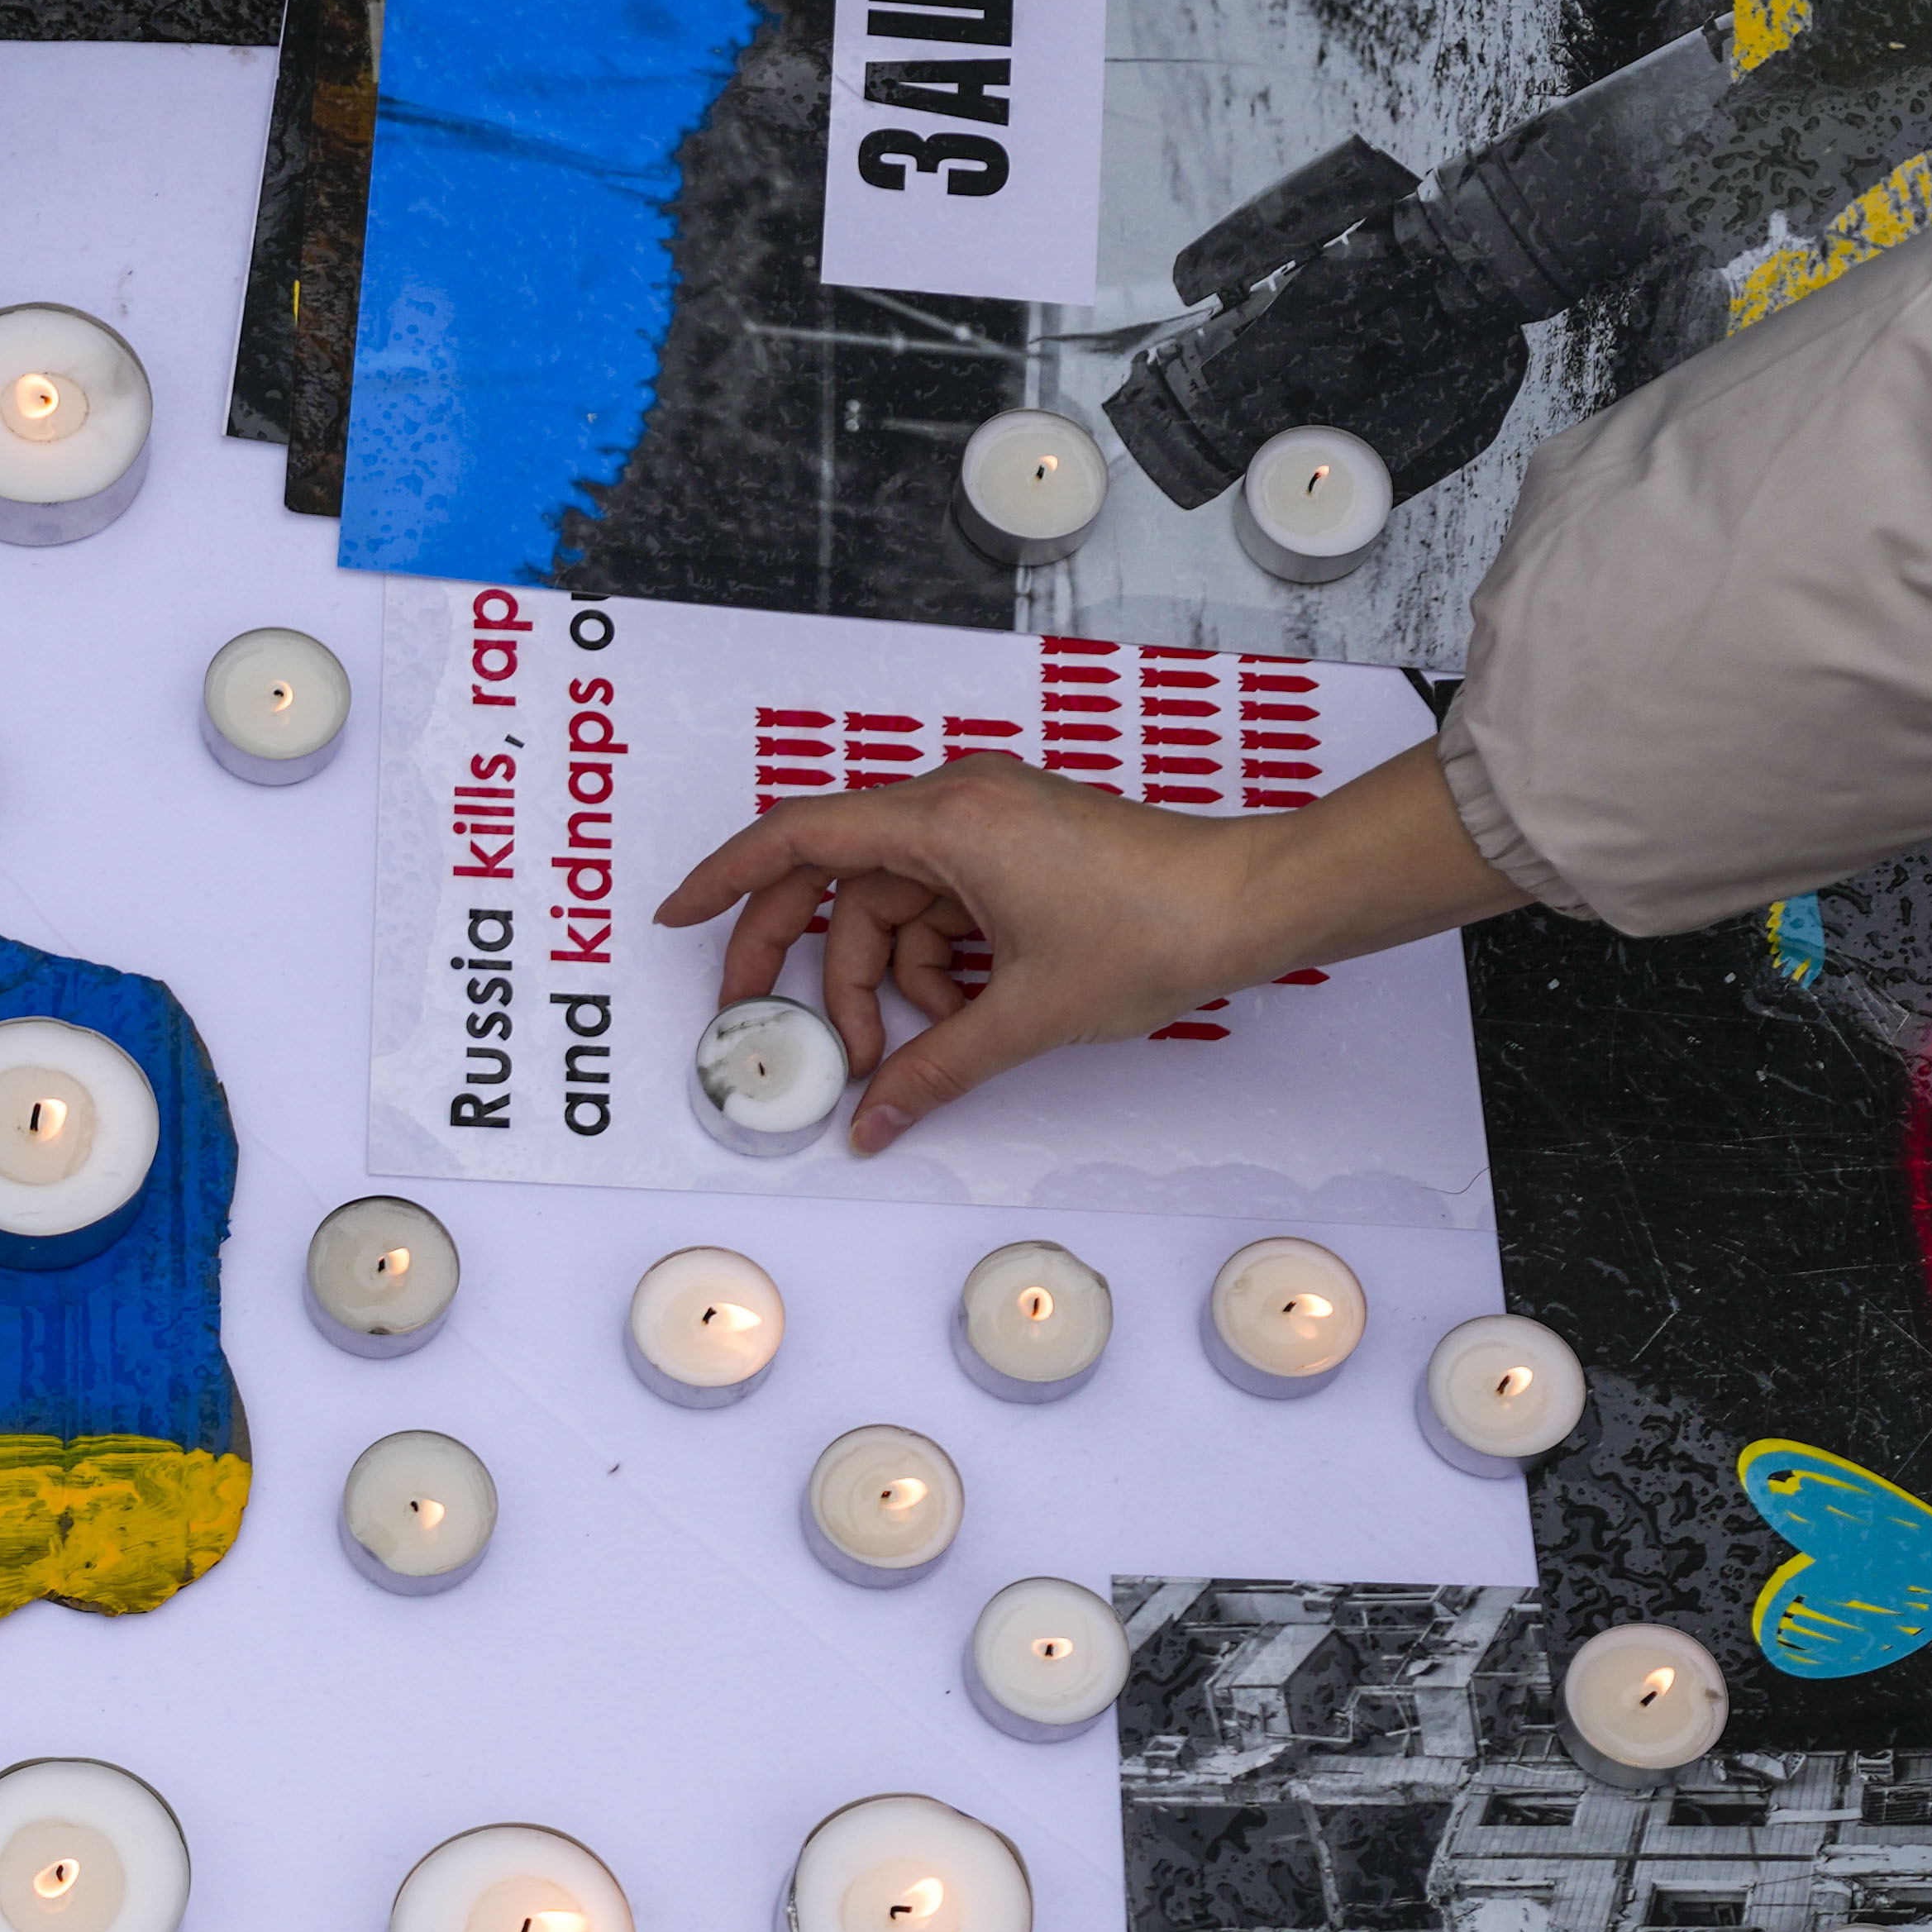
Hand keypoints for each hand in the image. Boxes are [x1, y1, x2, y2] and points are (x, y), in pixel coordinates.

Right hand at [651, 742, 1523, 1150]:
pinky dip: (931, 964)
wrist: (1257, 901)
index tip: (674, 920)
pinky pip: (937, 908)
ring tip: (911, 1046)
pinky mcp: (1013, 852)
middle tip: (761, 1020)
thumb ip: (933, 1069)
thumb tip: (871, 1123)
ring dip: (882, 978)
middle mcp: (956, 807)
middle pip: (834, 879)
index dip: (724, 880)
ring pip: (888, 906)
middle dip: (795, 956)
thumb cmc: (1156, 928)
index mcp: (945, 821)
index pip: (799, 837)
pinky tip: (955, 1014)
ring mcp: (986, 827)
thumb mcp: (1026, 1014)